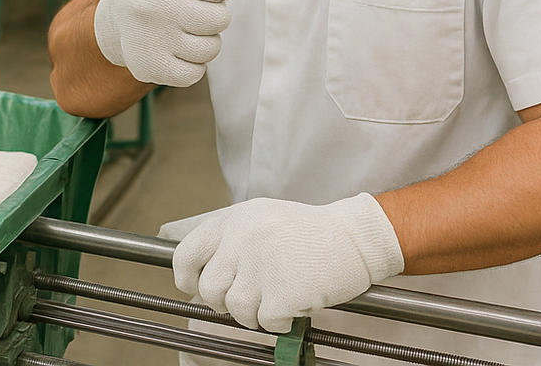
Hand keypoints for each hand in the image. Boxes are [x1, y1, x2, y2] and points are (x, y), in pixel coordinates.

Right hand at [93, 0, 233, 86]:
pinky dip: (190, 66)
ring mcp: (150, 37)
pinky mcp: (150, 68)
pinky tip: (172, 51)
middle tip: (188, 10)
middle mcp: (152, 3)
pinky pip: (196, 73)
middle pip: (221, 19)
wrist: (119, 23)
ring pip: (211, 48)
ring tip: (179, 30)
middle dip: (211, 17)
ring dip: (201, 42)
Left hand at [166, 194, 404, 332]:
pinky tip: (294, 304)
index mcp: (232, 221)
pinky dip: (280, 321)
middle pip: (210, 289)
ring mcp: (260, 267)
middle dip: (226, 301)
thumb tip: (204, 274)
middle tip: (251, 296)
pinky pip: (266, 321)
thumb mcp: (261, 218)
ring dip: (255, 313)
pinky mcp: (282, 292)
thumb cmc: (310, 232)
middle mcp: (241, 241)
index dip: (186, 277)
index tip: (195, 286)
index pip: (185, 254)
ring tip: (277, 297)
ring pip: (236, 310)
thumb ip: (230, 241)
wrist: (354, 237)